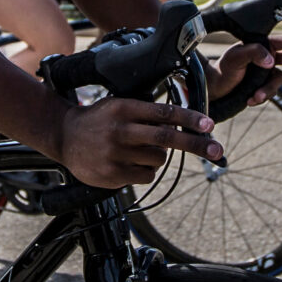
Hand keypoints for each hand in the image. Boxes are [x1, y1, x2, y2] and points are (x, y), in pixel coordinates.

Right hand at [52, 95, 218, 187]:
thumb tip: (184, 125)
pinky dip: (146, 171)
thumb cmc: (99, 120)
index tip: (209, 125)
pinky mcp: (112, 174)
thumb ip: (147, 113)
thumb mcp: (119, 105)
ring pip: (159, 159)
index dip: (190, 119)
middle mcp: (120, 130)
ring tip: (141, 150)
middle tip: (217, 149)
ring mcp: (116, 154)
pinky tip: (130, 163)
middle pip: (167, 138)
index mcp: (124, 108)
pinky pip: (147, 176)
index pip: (164, 113)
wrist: (64, 136)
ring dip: (159, 156)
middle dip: (196, 144)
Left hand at [204, 36, 281, 105]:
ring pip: (280, 80)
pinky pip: (271, 92)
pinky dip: (263, 96)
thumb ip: (253, 53)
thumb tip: (271, 59)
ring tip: (256, 97)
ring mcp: (267, 72)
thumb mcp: (236, 57)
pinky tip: (251, 100)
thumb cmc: (223, 68)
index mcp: (263, 44)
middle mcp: (268, 57)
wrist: (215, 88)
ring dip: (269, 90)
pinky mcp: (264, 86)